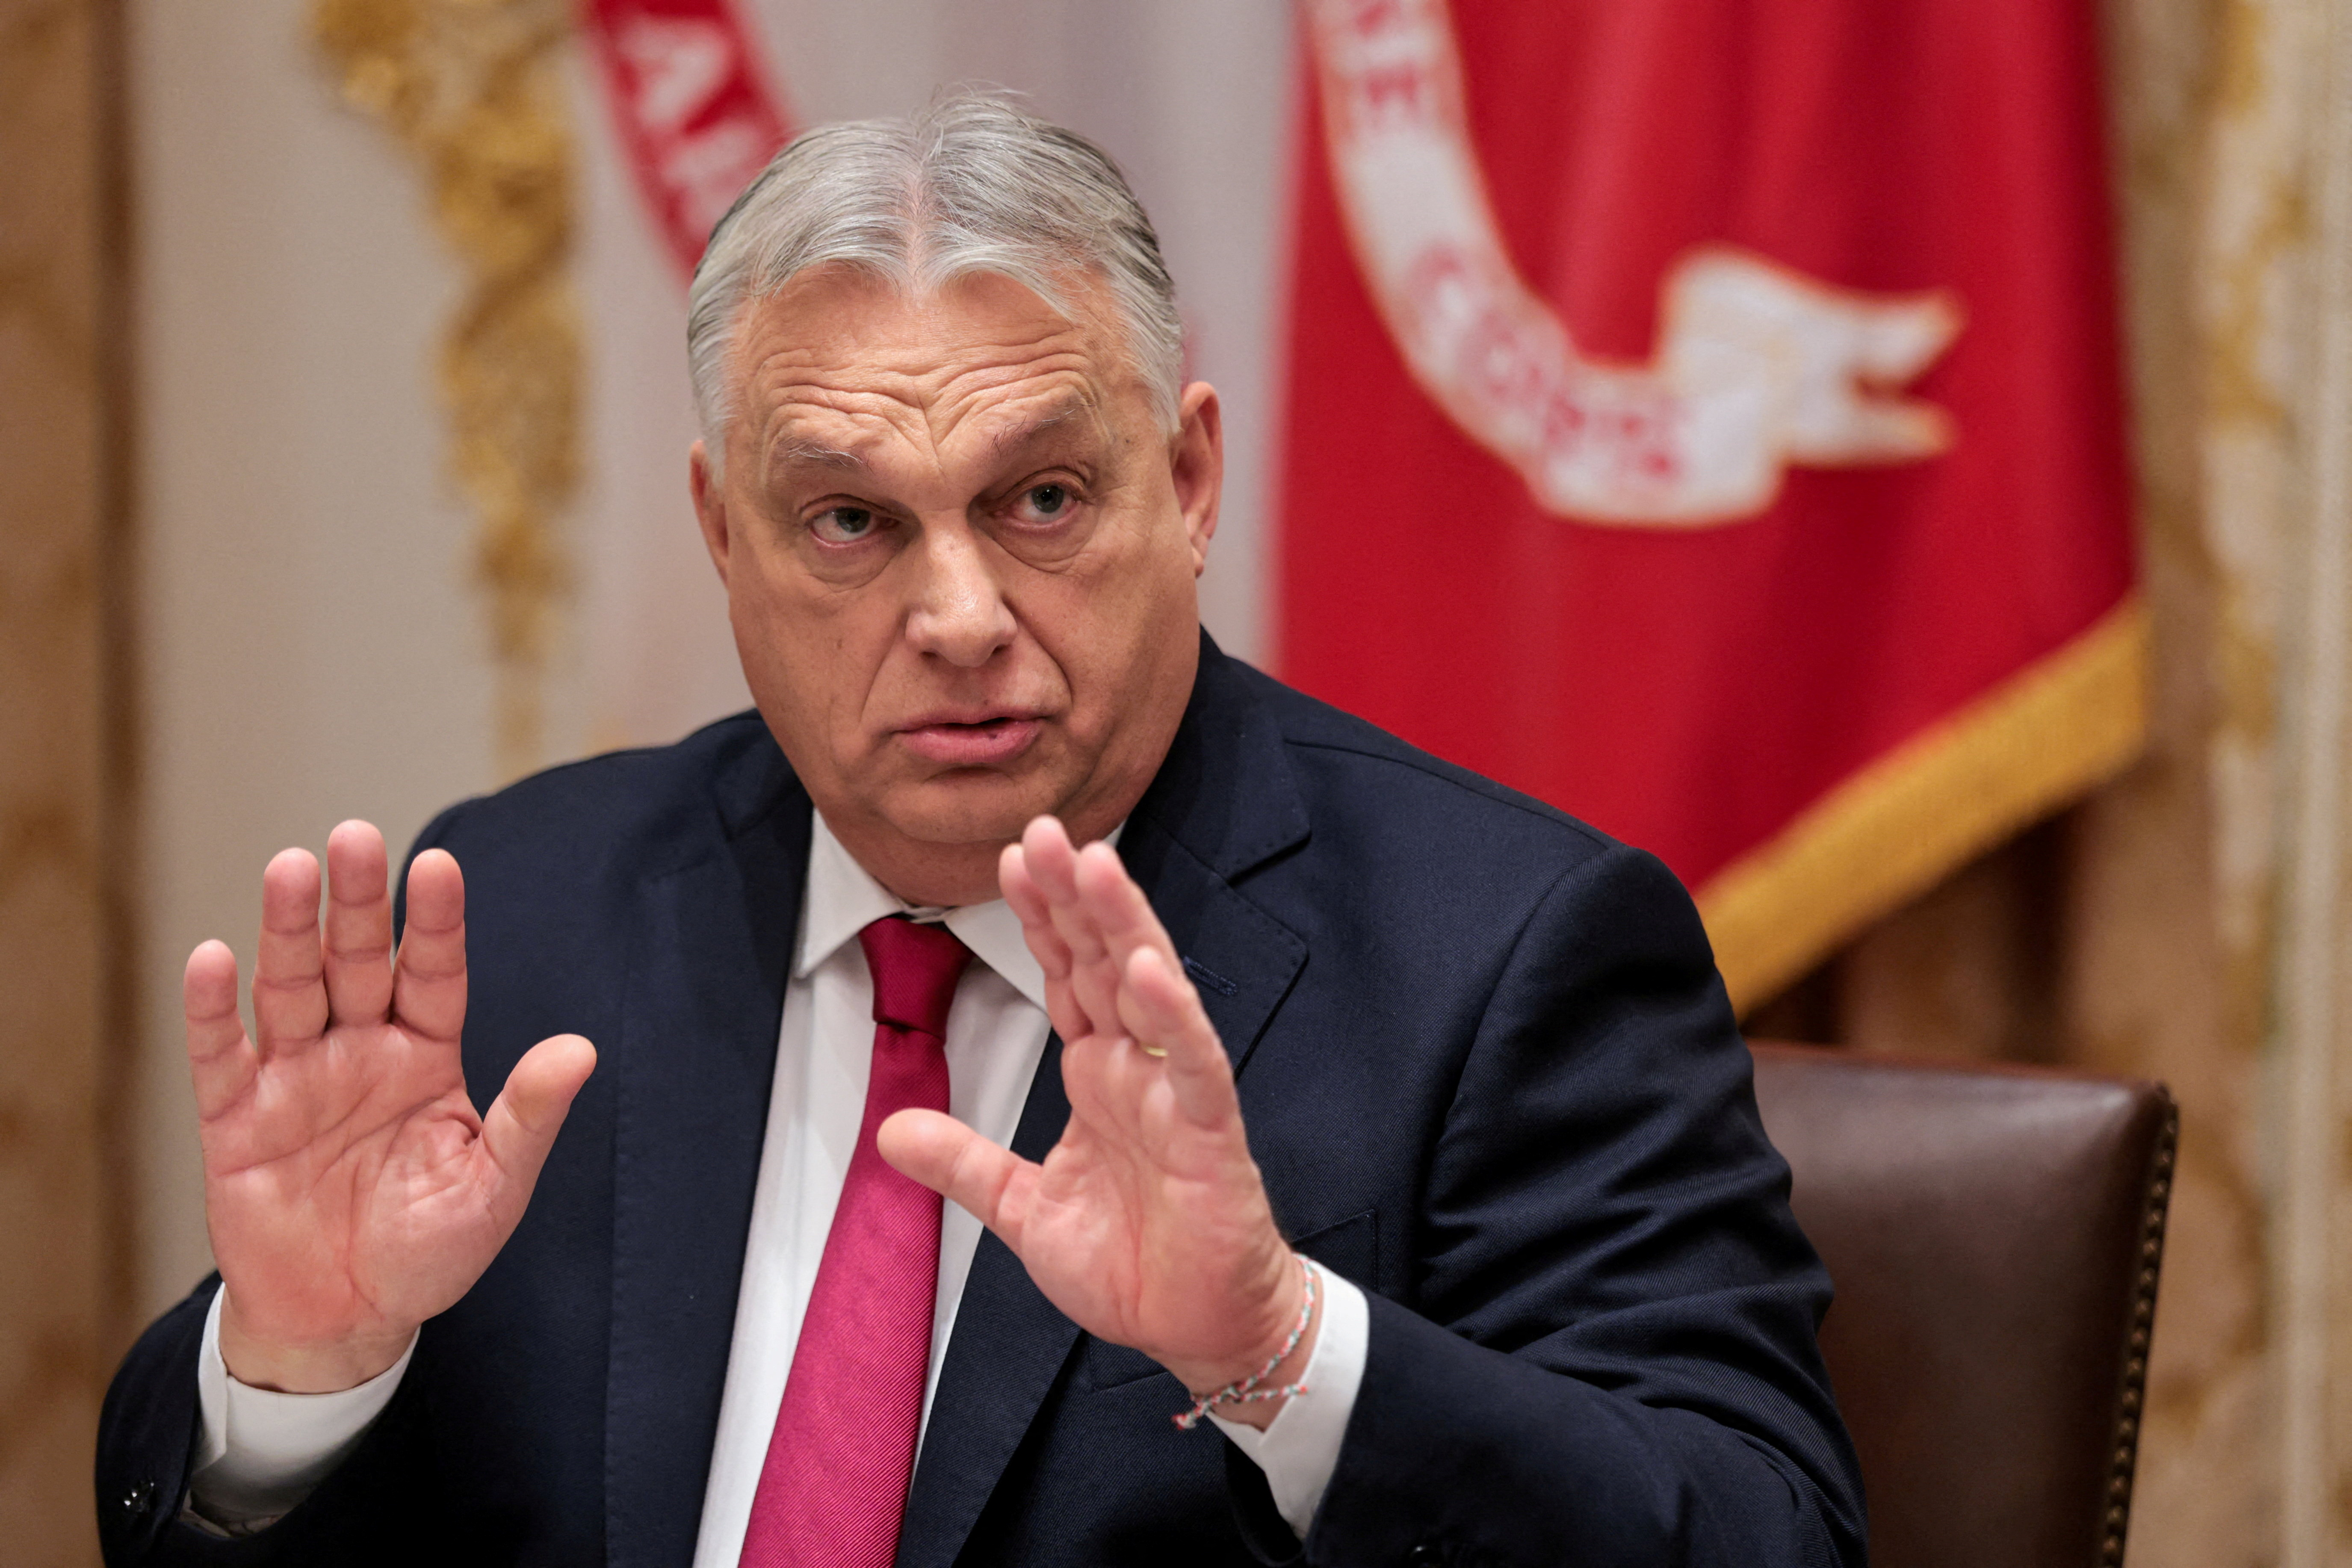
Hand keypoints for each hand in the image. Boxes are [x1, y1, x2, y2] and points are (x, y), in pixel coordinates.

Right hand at [187, 821, 595, 1391]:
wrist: (350, 1319)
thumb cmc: (429, 1249)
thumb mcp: (493, 1186)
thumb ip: (529, 1116)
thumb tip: (580, 1051)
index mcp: (426, 1057)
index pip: (433, 973)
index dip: (435, 921)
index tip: (438, 866)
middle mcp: (360, 1052)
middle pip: (358, 962)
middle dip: (356, 902)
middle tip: (354, 836)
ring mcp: (294, 1079)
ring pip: (290, 989)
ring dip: (288, 931)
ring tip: (291, 868)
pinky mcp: (235, 1120)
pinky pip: (220, 1054)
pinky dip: (212, 1008)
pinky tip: (213, 957)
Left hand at [878, 817, 1313, 1427]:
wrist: (1200, 1328)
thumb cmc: (1135, 1265)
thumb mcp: (1023, 1211)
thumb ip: (964, 1165)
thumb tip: (890, 1133)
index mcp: (1097, 1076)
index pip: (1064, 977)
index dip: (1042, 918)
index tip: (1014, 857)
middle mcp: (1137, 1069)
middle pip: (1102, 962)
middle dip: (1075, 894)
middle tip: (1046, 826)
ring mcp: (1176, 1093)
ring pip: (1150, 990)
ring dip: (1124, 925)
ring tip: (1097, 862)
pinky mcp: (1210, 1131)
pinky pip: (1193, 1062)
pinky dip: (1174, 1014)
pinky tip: (1148, 969)